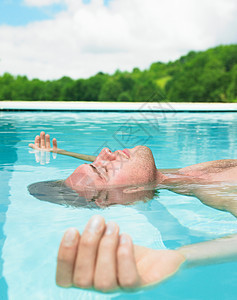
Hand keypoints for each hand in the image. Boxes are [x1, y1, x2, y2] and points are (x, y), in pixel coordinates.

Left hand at [28, 131, 57, 164]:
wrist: (53, 163)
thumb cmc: (44, 159)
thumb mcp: (39, 152)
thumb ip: (35, 148)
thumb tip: (29, 144)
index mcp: (39, 153)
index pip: (37, 145)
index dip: (37, 141)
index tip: (37, 136)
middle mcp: (43, 151)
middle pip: (42, 143)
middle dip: (42, 138)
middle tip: (42, 132)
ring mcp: (49, 151)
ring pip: (48, 144)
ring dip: (48, 139)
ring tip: (47, 134)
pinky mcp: (55, 152)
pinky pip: (54, 147)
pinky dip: (54, 143)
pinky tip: (54, 139)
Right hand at [56, 216, 184, 291]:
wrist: (157, 259)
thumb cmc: (125, 248)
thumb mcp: (104, 241)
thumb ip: (91, 239)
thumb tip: (85, 227)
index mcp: (86, 277)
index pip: (64, 278)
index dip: (65, 256)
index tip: (72, 230)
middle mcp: (99, 290)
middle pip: (82, 279)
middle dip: (88, 245)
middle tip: (98, 220)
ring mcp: (119, 292)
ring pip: (103, 281)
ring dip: (106, 247)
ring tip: (113, 226)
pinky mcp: (141, 288)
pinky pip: (128, 280)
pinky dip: (124, 257)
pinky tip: (126, 238)